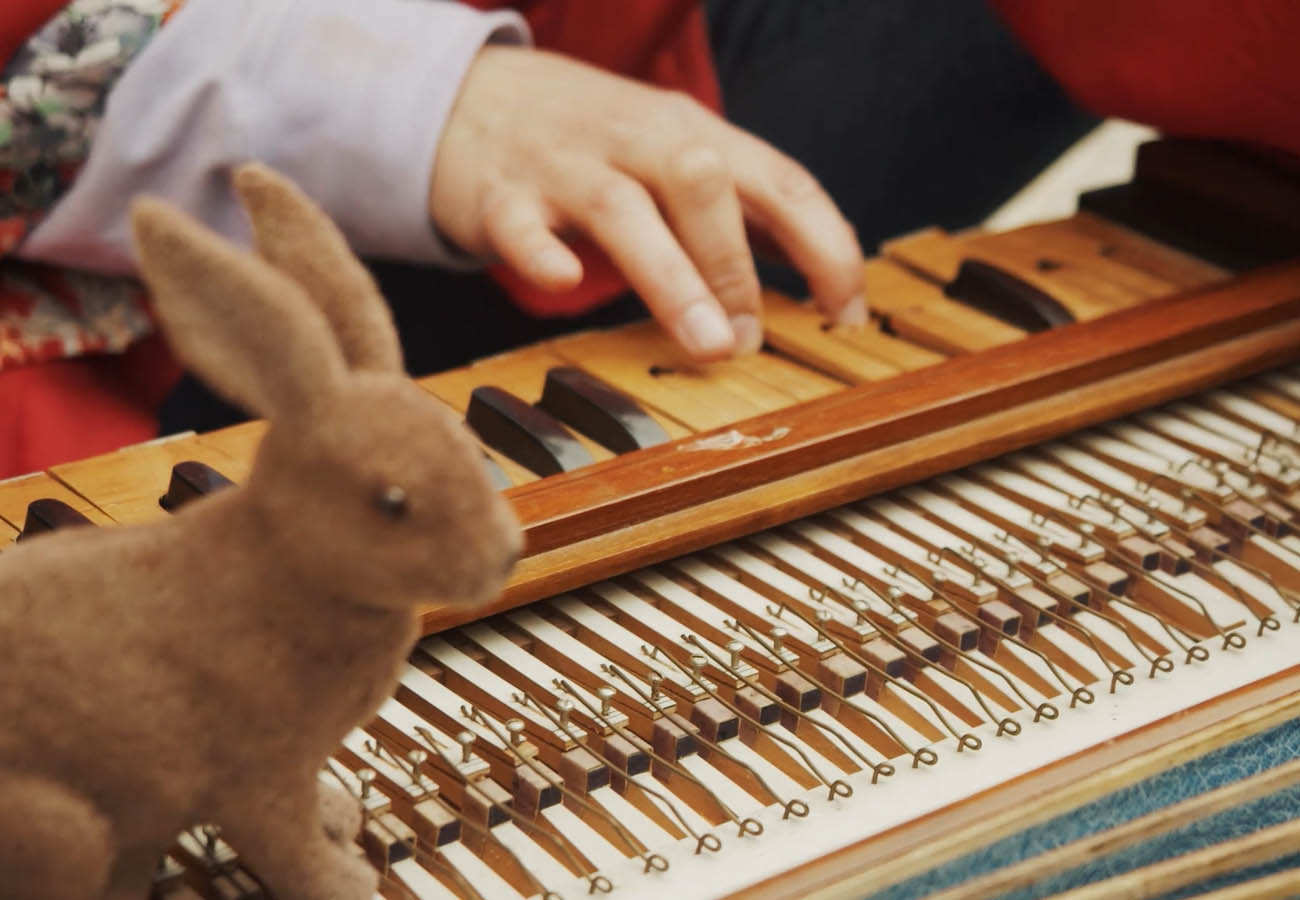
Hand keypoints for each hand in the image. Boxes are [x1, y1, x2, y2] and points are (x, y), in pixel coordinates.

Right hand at [430, 46, 865, 360]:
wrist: (469, 97)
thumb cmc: (590, 142)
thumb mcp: (673, 155)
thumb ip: (739, 211)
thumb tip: (821, 274)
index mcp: (692, 134)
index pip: (779, 180)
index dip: (825, 246)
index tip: (844, 312)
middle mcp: (635, 142)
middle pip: (703, 184)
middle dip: (739, 266)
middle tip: (750, 339)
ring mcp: (566, 167)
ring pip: (624, 212)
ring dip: (675, 279)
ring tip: (710, 344)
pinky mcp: (500, 197)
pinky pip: (520, 224)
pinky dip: (541, 252)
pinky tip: (560, 280)